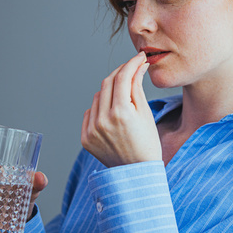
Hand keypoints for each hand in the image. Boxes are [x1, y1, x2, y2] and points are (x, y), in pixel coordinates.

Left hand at [81, 51, 160, 166]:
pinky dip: (100, 108)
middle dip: (120, 73)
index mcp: (121, 112)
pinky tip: (112, 114)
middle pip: (108, 82)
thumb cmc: (147, 144)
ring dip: (110, 91)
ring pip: (98, 96)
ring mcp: (91, 130)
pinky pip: (90, 113)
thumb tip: (138, 66)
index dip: (131, 64)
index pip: (122, 77)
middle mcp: (103, 120)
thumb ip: (137, 87)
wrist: (137, 173)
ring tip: (124, 99)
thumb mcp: (145, 113)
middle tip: (131, 70)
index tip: (139, 58)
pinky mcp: (85, 138)